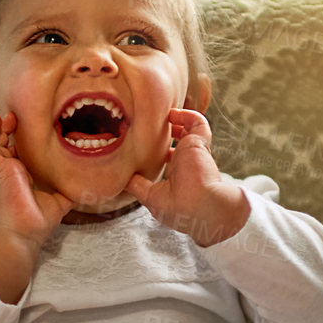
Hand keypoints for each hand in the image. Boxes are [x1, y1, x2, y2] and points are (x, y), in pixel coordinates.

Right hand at [0, 111, 73, 245]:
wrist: (23, 234)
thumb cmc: (37, 222)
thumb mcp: (60, 201)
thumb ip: (70, 189)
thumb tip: (87, 185)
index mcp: (23, 175)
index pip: (19, 150)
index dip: (20, 137)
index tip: (26, 124)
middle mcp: (11, 171)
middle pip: (5, 143)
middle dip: (6, 128)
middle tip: (11, 114)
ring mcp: (2, 171)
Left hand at [126, 108, 249, 246]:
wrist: (200, 208)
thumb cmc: (179, 208)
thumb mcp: (151, 197)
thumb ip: (138, 186)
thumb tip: (123, 179)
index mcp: (176, 174)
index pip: (170, 156)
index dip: (160, 148)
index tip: (145, 140)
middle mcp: (186, 161)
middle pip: (179, 140)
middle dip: (168, 130)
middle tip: (152, 122)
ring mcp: (193, 152)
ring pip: (189, 128)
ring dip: (178, 119)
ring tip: (165, 114)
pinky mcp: (199, 143)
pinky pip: (198, 122)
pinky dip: (188, 115)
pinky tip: (173, 114)